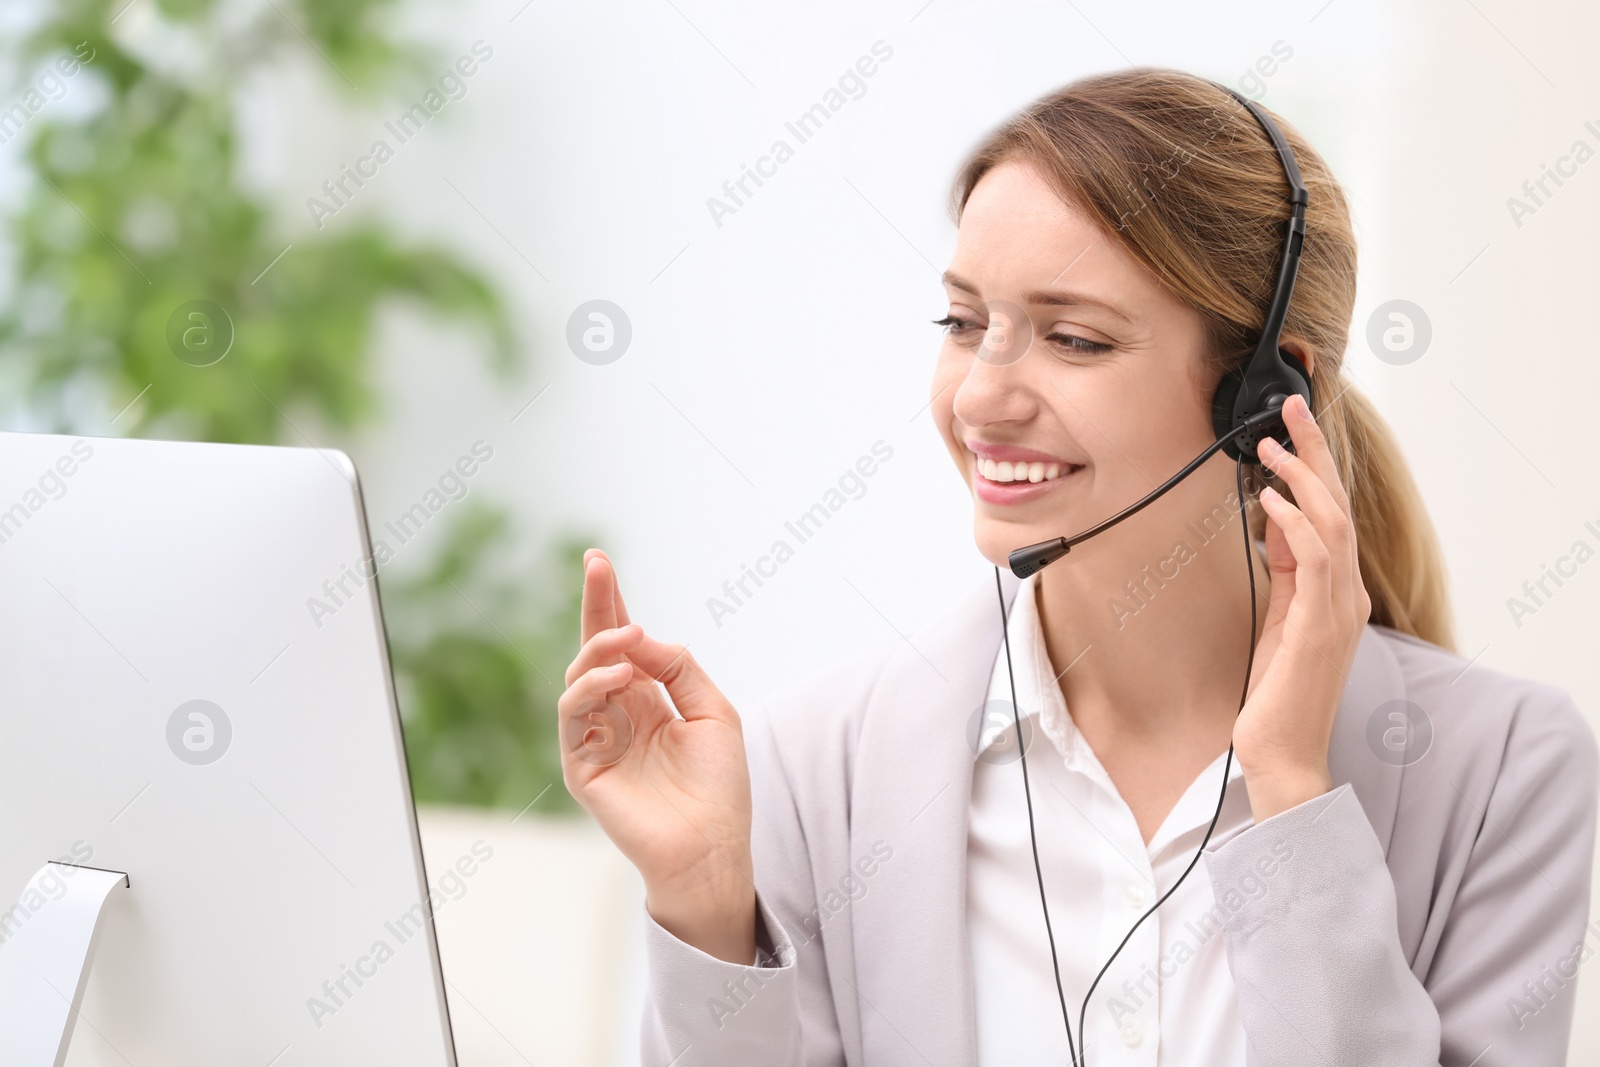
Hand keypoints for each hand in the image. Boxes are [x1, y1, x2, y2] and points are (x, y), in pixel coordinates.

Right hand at [558, 548, 756, 963]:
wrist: (713, 849)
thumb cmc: (719, 788)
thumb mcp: (714, 712)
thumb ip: (681, 669)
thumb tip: (645, 638)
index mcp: (648, 700)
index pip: (622, 643)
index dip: (610, 604)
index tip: (599, 560)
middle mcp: (617, 715)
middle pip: (594, 650)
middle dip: (595, 606)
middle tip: (599, 569)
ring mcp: (596, 740)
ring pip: (579, 677)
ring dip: (600, 649)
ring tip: (629, 641)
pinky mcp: (582, 767)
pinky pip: (573, 716)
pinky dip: (589, 688)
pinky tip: (618, 676)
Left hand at [1233, 394, 1372, 821]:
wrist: (1281, 752)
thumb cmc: (1277, 692)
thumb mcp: (1278, 617)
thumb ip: (1283, 572)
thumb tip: (1272, 521)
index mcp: (1338, 590)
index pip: (1334, 512)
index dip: (1318, 465)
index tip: (1294, 426)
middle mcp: (1347, 593)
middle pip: (1340, 504)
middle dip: (1317, 452)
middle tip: (1294, 407)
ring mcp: (1339, 609)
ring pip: (1332, 523)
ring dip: (1303, 478)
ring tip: (1273, 446)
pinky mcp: (1319, 625)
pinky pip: (1314, 560)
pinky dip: (1294, 523)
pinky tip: (1271, 501)